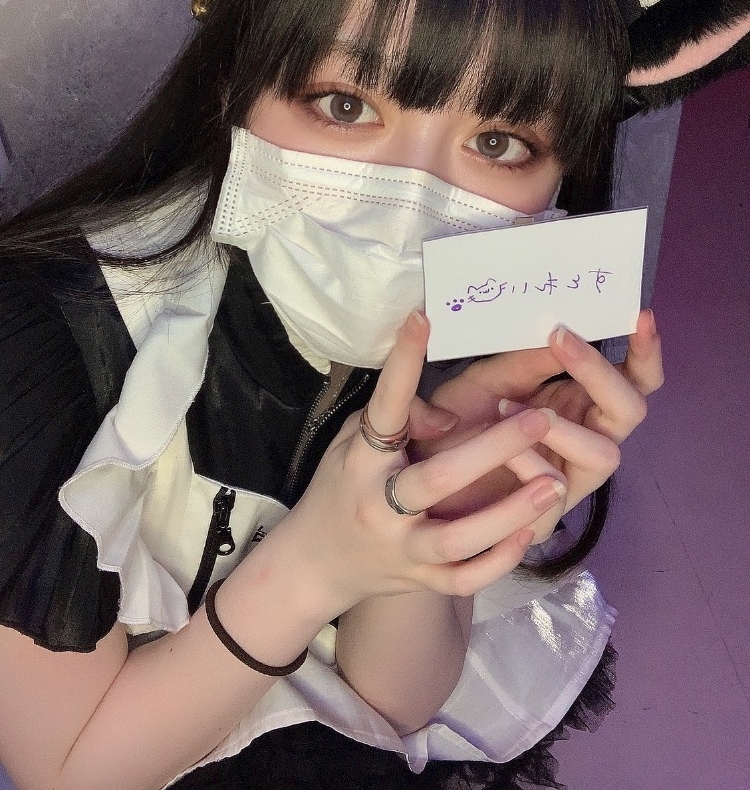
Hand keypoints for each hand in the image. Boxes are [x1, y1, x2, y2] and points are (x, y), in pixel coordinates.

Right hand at [281, 313, 566, 613]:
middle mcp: (379, 506)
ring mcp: (401, 549)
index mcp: (361, 461)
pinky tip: (531, 533)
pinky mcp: (420, 581)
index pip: (384, 408)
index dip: (402, 365)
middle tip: (540, 419)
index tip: (424, 319)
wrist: (314, 564)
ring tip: (554, 483)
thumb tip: (452, 417)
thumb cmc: (341, 484)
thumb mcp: (352, 442)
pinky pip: (464, 578)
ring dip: (508, 511)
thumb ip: (399, 421)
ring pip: (458, 539)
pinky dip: (498, 560)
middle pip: (437, 480)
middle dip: (491, 450)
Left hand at [409, 310, 662, 537]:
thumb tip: (557, 332)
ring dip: (562, 426)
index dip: (645, 351)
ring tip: (509, 407)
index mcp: (581, 402)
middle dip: (601, 374)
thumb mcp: (487, 380)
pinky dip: (529, 462)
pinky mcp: (545, 517)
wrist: (416, 476)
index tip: (640, 316)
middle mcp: (587, 438)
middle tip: (561, 339)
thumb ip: (524, 361)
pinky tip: (499, 450)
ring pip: (607, 455)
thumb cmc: (459, 424)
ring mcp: (571, 480)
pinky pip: (556, 490)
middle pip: (632, 410)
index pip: (634, 378)